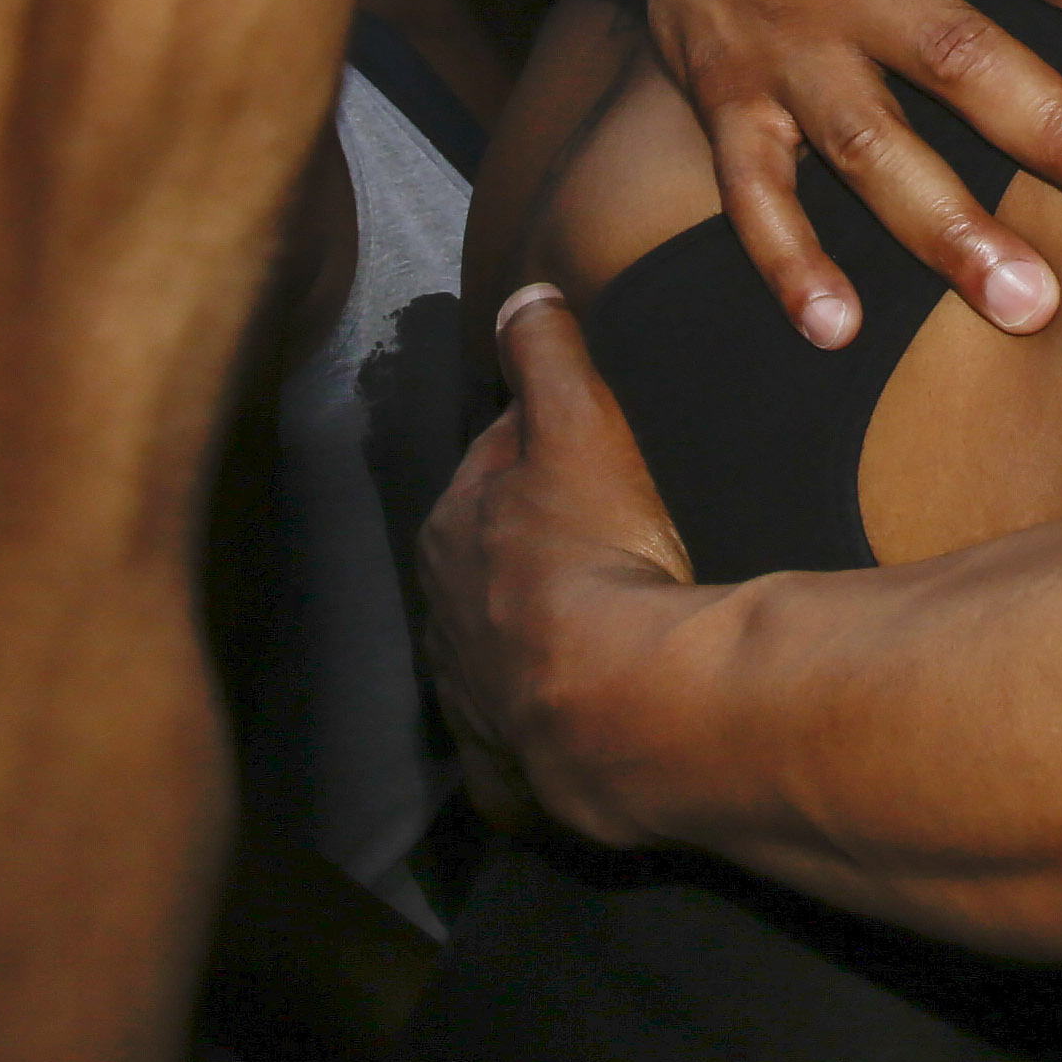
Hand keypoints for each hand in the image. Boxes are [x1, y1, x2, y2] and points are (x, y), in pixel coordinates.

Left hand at [422, 285, 693, 846]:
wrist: (617, 700)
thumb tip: (522, 293)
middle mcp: (444, 614)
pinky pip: (520, 739)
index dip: (540, 449)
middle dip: (533, 544)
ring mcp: (473, 695)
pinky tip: (583, 717)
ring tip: (610, 618)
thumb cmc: (596, 553)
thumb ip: (546, 352)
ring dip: (541, 631)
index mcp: (451, 528)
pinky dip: (543, 726)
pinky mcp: (508, 767)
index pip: (492, 468)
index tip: (590, 447)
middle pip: (492, 559)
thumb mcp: (578, 423)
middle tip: (611, 531)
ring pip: (502, 645)